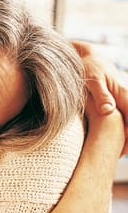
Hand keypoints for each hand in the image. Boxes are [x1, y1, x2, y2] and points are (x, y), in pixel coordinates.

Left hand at [72, 40, 127, 154]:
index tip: (122, 151)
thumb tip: (109, 111)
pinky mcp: (116, 102)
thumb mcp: (92, 80)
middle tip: (117, 156)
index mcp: (124, 95)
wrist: (88, 55)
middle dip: (127, 141)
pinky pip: (122, 118)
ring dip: (123, 138)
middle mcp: (126, 99)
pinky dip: (121, 131)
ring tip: (115, 154)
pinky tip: (111, 142)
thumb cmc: (88, 66)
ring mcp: (122, 100)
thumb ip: (101, 95)